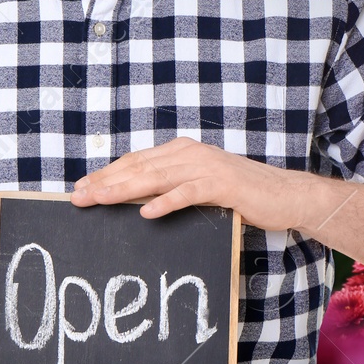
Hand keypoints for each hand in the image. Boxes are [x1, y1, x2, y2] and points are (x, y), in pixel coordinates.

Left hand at [70, 136, 315, 232]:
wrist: (284, 194)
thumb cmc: (241, 193)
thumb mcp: (199, 186)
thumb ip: (171, 186)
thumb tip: (137, 200)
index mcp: (182, 151)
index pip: (136, 161)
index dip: (107, 173)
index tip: (81, 187)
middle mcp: (190, 153)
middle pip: (139, 167)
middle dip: (105, 182)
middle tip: (78, 197)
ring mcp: (206, 167)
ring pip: (156, 177)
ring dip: (124, 190)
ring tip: (99, 200)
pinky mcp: (223, 185)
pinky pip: (188, 193)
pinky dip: (166, 202)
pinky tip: (146, 212)